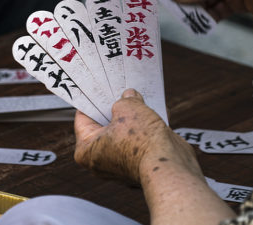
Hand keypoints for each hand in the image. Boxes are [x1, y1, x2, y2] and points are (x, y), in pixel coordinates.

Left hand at [74, 89, 199, 184]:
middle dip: (115, 107)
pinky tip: (153, 111)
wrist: (169, 165)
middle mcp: (101, 161)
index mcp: (86, 151)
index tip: (98, 87)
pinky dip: (145, 128)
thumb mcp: (128, 108)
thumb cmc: (142, 144)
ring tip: (138, 99)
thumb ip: (125, 100)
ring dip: (132, 117)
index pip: (83, 118)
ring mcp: (121, 164)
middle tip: (120, 90)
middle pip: (104, 125)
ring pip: (123, 132)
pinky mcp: (139, 163)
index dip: (92, 100)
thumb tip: (130, 97)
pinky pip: (138, 140)